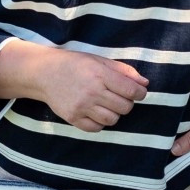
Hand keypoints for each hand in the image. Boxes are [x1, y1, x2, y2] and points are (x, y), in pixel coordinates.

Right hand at [0, 38, 147, 131]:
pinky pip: (96, 128)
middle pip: (125, 107)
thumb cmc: (76, 64)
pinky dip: (100, 123)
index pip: (131, 91)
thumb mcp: (100, 61)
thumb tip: (144, 84)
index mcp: (100, 75)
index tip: (138, 92)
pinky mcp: (73, 118)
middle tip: (119, 97)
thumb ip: (124, 72)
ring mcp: (81, 107)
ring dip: (114, 113)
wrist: (45, 73)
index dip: (140, 94)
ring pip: (112, 120)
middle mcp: (92, 92)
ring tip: (106, 104)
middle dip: (127, 103)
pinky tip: (95, 112)